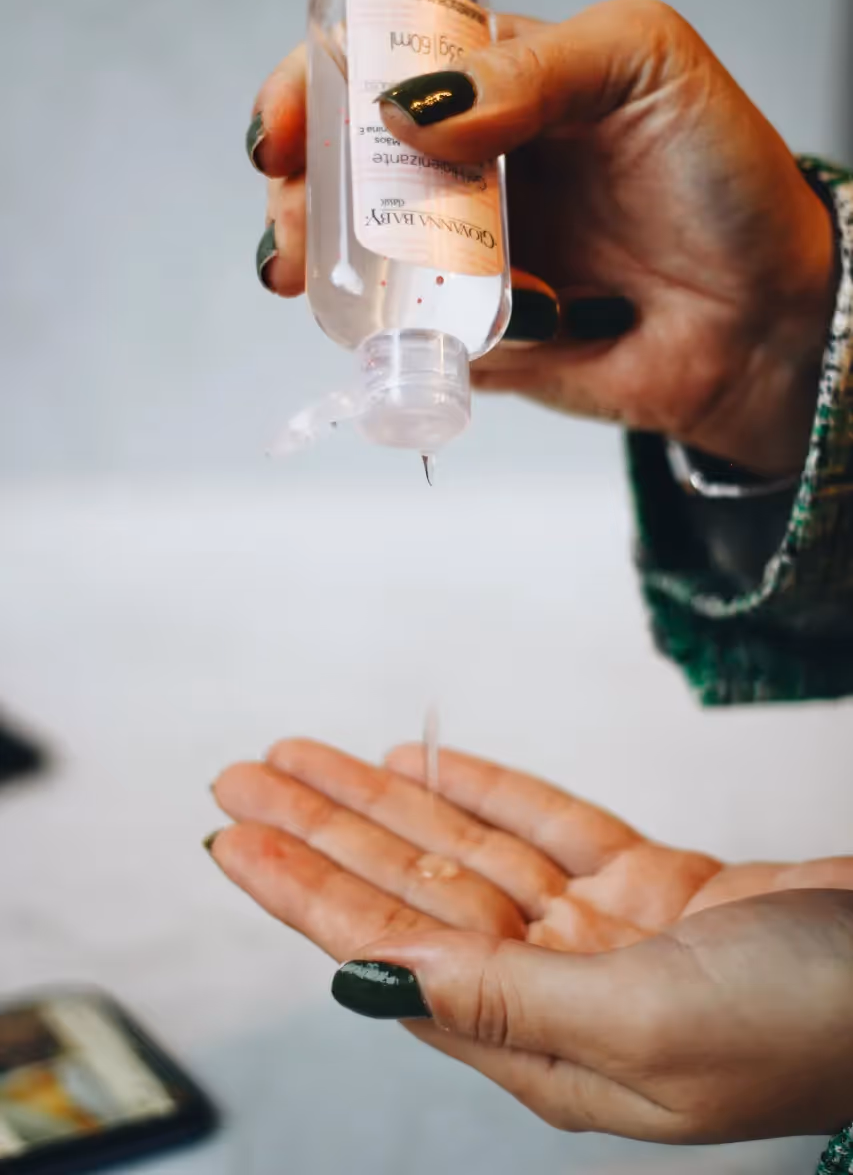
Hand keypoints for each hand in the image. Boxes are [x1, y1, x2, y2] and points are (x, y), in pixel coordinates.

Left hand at [208, 740, 852, 1140]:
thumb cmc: (810, 1022)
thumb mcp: (647, 1021)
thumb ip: (504, 998)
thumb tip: (375, 981)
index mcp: (542, 1044)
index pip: (388, 956)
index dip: (304, 893)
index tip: (236, 840)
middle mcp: (557, 988)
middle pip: (411, 893)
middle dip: (324, 830)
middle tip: (248, 774)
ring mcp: (602, 933)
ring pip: (467, 851)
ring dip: (388, 799)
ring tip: (310, 754)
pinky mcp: (650, 885)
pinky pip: (545, 826)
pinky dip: (484, 789)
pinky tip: (424, 763)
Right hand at [248, 0, 836, 475]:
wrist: (766, 318)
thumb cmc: (721, 178)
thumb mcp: (640, 65)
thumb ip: (530, 71)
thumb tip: (408, 110)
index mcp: (497, 87)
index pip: (376, 68)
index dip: (312, 89)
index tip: (283, 130)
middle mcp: (469, 171)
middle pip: (343, 172)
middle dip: (296, 194)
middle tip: (291, 226)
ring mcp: (467, 258)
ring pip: (360, 260)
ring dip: (327, 269)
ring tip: (320, 278)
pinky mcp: (479, 337)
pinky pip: (419, 338)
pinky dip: (425, 335)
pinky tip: (501, 322)